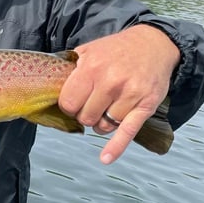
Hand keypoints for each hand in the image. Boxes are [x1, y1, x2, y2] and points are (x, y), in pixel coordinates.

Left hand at [58, 24, 179, 163]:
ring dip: (101, 123)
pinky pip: (127, 131)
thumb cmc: (116, 49)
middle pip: (85, 117)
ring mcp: (129, 94)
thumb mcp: (89, 50)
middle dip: (84, 115)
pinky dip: (116, 147)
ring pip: (104, 126)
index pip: (69, 103)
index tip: (73, 103)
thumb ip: (71, 68)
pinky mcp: (145, 105)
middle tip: (90, 106)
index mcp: (91, 67)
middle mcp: (110, 81)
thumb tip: (50, 85)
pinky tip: (105, 158)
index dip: (68, 106)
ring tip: (105, 109)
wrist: (152, 44)